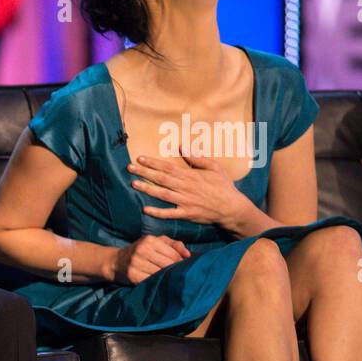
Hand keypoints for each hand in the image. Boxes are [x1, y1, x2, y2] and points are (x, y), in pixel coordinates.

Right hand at [109, 234, 190, 284]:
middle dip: (175, 270)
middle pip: (168, 264)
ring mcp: (136, 263)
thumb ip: (174, 244)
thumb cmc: (141, 250)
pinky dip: (156, 282)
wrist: (116, 261)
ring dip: (166, 277)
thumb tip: (189, 254)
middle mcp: (142, 250)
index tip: (182, 266)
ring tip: (168, 277)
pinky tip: (158, 281)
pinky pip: (151, 280)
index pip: (173, 254)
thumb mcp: (156, 242)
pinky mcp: (132, 275)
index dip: (181, 262)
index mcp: (149, 240)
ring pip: (160, 273)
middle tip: (178, 274)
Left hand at [129, 154, 253, 229]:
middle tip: (129, 168)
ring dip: (147, 189)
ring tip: (133, 184)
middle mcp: (185, 187)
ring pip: (162, 194)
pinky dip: (157, 212)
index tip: (140, 158)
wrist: (232, 207)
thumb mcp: (214, 167)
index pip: (167, 167)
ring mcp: (185, 201)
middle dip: (144, 172)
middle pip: (161, 178)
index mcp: (190, 175)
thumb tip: (182, 146)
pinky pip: (169, 213)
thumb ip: (196, 158)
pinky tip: (145, 209)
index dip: (152, 162)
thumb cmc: (223, 186)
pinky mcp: (187, 214)